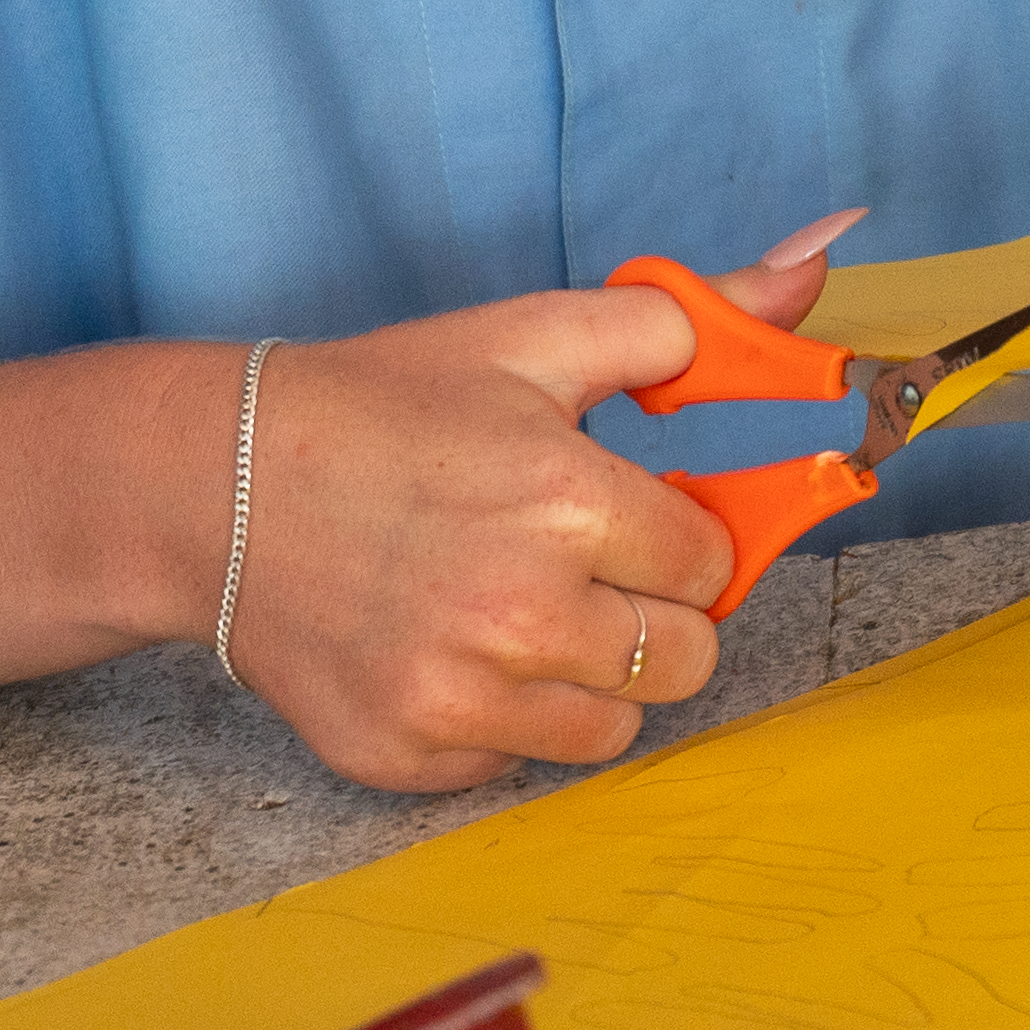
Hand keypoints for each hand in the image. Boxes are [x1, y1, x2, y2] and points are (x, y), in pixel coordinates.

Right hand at [226, 215, 847, 785]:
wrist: (214, 485)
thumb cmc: (385, 405)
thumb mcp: (536, 336)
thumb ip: (690, 319)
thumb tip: (814, 264)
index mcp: (566, 501)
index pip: (711, 561)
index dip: (681, 532)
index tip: (632, 513)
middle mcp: (518, 613)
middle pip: (684, 659)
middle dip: (655, 610)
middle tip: (585, 565)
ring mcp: (456, 699)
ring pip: (612, 728)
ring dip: (589, 674)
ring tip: (521, 605)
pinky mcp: (404, 758)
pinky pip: (515, 765)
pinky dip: (501, 719)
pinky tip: (449, 645)